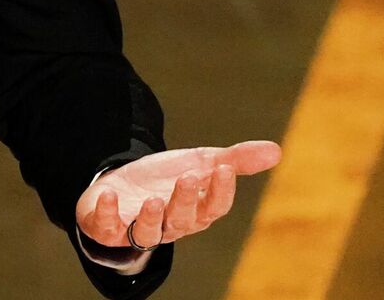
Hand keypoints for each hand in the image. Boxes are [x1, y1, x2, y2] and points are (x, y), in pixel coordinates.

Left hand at [75, 139, 281, 248]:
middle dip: (186, 201)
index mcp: (196, 212)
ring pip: (149, 232)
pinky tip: (109, 196)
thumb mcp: (201, 164)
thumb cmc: (167, 179)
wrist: (124, 187)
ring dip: (152, 218)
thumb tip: (276, 150)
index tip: (224, 168)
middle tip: (189, 177)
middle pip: (183, 220)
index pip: (214, 207)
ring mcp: (139, 228)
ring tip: (154, 200)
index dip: (220, 191)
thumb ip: (236, 160)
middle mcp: (170, 225)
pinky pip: (107, 227)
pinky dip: (107, 213)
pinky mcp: (108, 227)